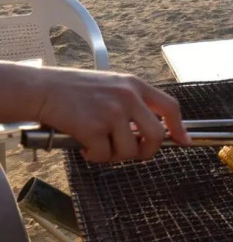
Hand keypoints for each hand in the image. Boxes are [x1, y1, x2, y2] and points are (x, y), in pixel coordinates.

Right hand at [30, 66, 190, 162]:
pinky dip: (94, 156)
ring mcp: (112, 112)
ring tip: (98, 144)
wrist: (40, 90)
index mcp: (134, 86)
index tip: (183, 141)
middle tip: (132, 153)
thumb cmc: (73, 90)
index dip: (179, 127)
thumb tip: (152, 133)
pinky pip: (105, 155)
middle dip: (147, 151)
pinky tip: (83, 144)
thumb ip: (133, 104)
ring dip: (114, 154)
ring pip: (130, 150)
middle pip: (156, 136)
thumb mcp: (111, 86)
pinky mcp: (94, 127)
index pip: (170, 107)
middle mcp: (128, 97)